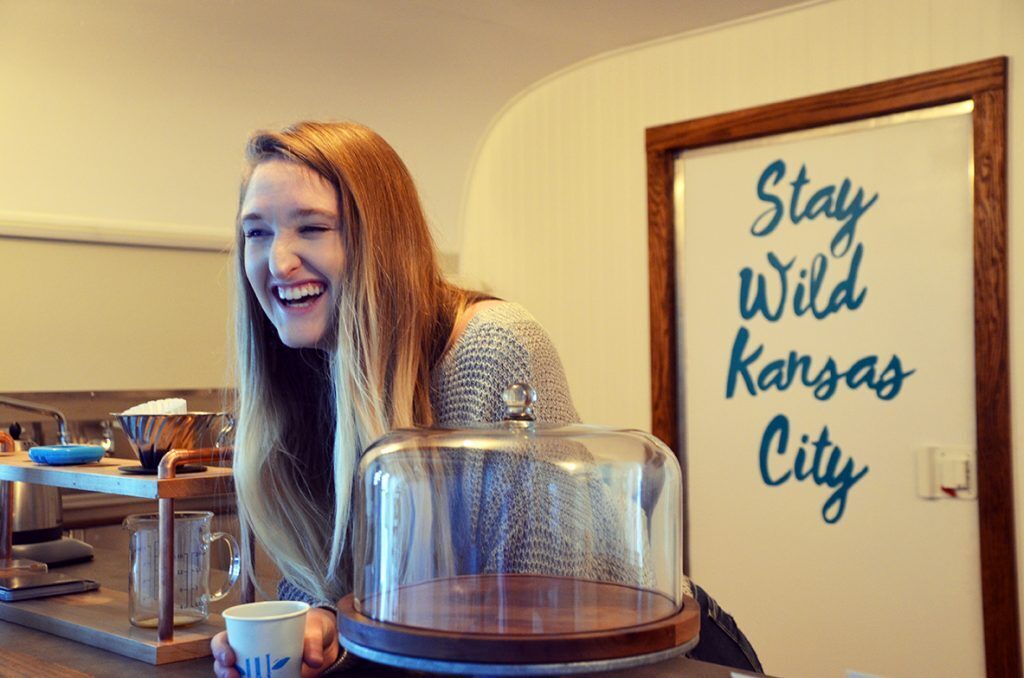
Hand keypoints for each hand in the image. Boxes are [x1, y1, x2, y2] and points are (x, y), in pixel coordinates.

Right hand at [211, 607, 338, 677]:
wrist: (324, 640)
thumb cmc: (312, 627)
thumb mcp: (313, 629)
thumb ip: (313, 643)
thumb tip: (315, 662)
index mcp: (251, 631)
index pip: (224, 639)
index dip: (220, 649)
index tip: (229, 658)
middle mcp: (248, 650)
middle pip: (224, 663)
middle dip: (223, 671)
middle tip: (233, 676)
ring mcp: (256, 666)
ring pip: (235, 675)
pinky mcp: (266, 676)